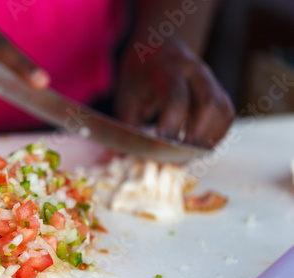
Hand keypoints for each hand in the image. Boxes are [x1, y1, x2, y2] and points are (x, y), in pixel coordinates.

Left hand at [115, 37, 234, 147]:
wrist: (158, 45)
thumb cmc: (139, 76)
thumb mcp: (126, 94)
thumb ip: (127, 125)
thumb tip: (125, 158)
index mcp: (167, 69)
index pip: (176, 98)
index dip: (171, 125)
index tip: (160, 149)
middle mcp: (194, 72)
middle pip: (209, 103)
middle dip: (197, 136)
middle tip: (179, 159)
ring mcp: (210, 81)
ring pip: (223, 111)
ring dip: (209, 139)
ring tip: (187, 157)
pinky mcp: (218, 91)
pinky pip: (226, 116)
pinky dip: (215, 136)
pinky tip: (197, 148)